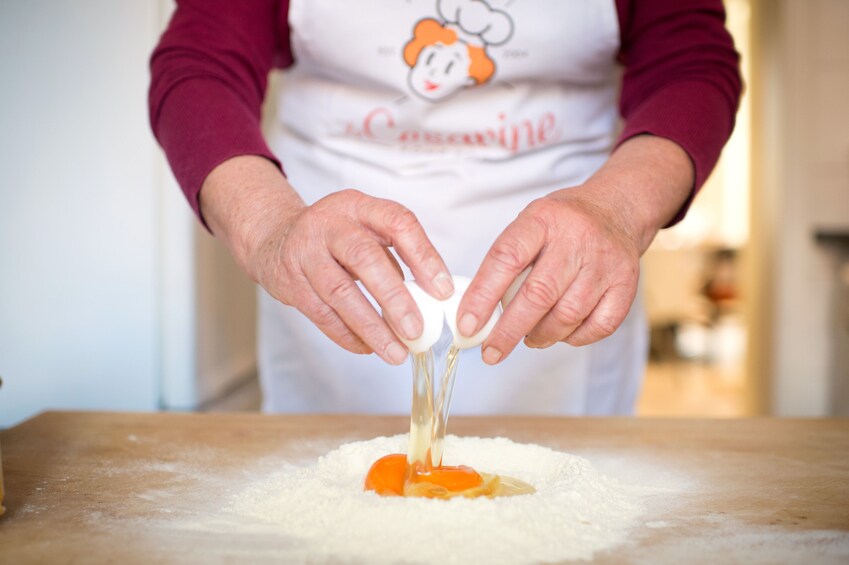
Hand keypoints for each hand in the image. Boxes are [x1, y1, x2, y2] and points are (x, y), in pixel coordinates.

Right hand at [199, 157, 453, 364]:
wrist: (275, 238)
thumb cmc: (336, 237)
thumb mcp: (366, 228)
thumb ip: (396, 253)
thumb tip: (433, 296)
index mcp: (359, 205)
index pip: (398, 223)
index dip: (423, 257)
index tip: (443, 291)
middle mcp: (329, 224)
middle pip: (364, 258)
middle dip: (393, 298)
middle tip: (416, 331)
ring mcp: (305, 252)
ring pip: (340, 292)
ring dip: (371, 327)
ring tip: (396, 353)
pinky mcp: (290, 282)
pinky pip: (321, 314)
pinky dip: (347, 335)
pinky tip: (368, 348)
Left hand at [456, 135, 694, 363]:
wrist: (616, 211)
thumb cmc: (561, 226)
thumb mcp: (529, 225)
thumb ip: (505, 263)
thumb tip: (477, 313)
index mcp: (543, 219)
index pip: (507, 258)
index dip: (483, 295)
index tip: (467, 325)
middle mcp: (577, 239)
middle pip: (538, 294)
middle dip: (508, 331)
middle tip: (490, 352)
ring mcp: (605, 263)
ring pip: (567, 315)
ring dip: (541, 335)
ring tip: (528, 337)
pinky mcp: (626, 285)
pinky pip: (598, 326)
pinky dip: (573, 338)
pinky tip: (561, 333)